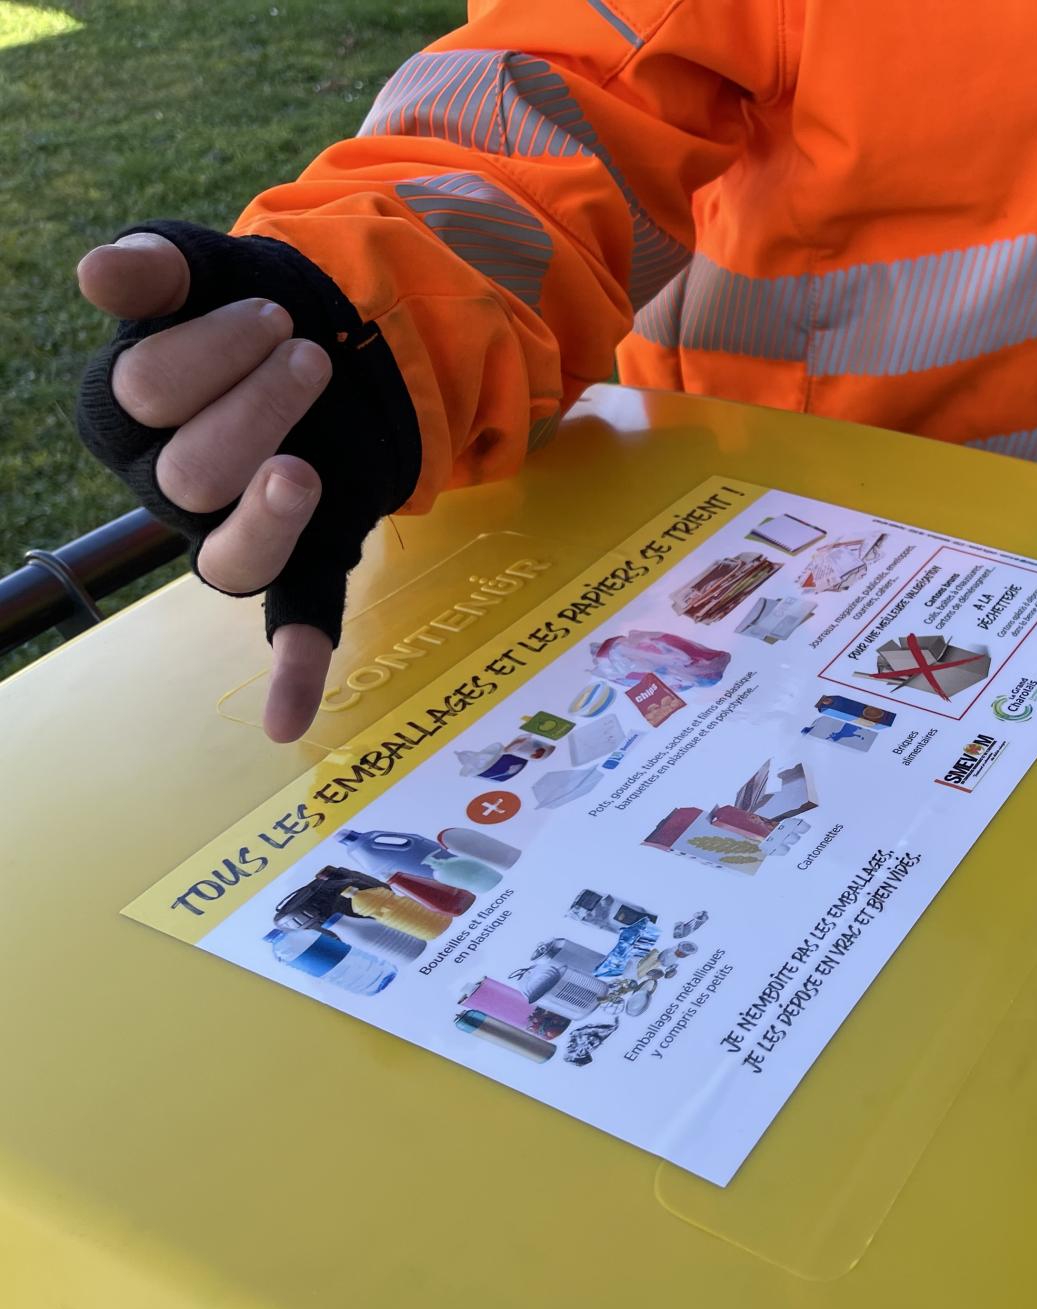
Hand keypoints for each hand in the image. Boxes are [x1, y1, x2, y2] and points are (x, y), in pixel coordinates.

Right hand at [76, 233, 333, 740]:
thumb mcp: (208, 270)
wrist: (343, 329)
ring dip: (274, 510)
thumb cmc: (251, 304)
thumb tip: (104, 273)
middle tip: (310, 358)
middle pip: (191, 471)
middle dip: (257, 408)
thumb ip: (159, 269)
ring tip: (308, 464)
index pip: (143, 392)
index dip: (210, 350)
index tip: (273, 312)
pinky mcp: (306, 557)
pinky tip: (284, 723)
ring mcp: (233, 530)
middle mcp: (167, 486)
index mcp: (126, 415)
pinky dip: (290, 671)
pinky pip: (290, 624)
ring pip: (231, 557)